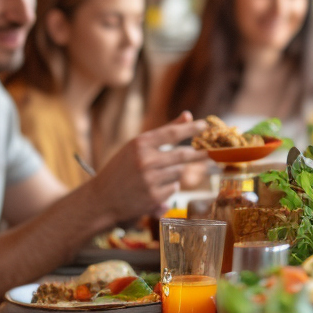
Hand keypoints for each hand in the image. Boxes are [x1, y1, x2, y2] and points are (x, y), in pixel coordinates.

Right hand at [85, 114, 207, 221]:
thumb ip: (164, 132)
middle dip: (199, 154)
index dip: (191, 129)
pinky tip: (154, 189)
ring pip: (179, 173)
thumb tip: (188, 115)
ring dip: (176, 174)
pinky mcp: (154, 197)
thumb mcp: (137, 146)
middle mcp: (145, 160)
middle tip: (211, 153)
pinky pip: (174, 189)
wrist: (102, 198)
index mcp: (140, 143)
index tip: (205, 125)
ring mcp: (150, 179)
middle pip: (183, 155)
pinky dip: (170, 188)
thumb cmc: (121, 168)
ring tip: (159, 176)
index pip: (172, 133)